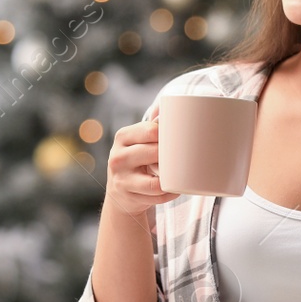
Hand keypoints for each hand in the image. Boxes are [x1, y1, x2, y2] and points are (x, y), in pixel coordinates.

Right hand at [104, 104, 178, 218]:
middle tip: (182, 157)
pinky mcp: (128, 196)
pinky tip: (175, 187)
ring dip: (171, 177)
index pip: (151, 131)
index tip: (179, 138)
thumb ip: (152, 126)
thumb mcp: (137, 141)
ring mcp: (121, 178)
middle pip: (154, 153)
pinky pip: (157, 194)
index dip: (168, 135)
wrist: (120, 192)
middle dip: (171, 157)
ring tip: (179, 174)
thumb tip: (167, 105)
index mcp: (123, 137)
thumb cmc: (136, 161)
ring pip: (155, 179)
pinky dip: (170, 191)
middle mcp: (118, 156)